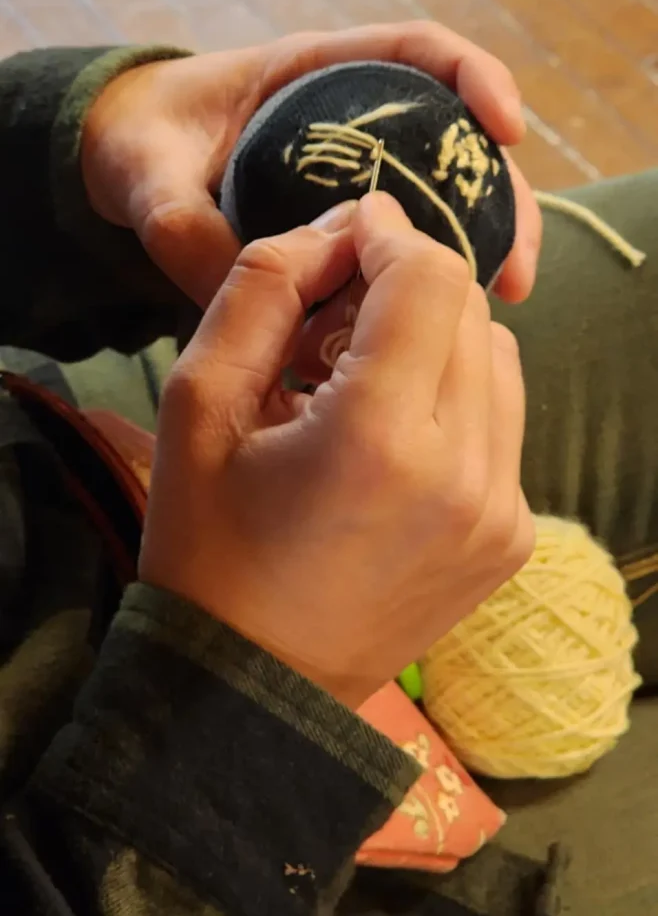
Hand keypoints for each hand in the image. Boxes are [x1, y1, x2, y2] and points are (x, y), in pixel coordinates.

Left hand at [82, 22, 540, 309]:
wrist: (130, 165)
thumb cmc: (142, 147)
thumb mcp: (147, 177)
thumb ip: (183, 227)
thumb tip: (250, 300)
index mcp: (312, 76)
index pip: (413, 53)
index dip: (473, 77)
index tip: (507, 129)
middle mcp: (350, 122)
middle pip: (453, 142)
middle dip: (501, 198)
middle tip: (517, 269)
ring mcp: (356, 174)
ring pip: (443, 199)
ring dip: (482, 247)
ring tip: (501, 303)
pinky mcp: (347, 223)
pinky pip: (404, 244)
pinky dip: (430, 281)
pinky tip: (444, 326)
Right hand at [139, 192, 534, 708]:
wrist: (254, 682)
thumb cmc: (208, 549)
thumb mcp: (197, 407)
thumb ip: (260, 290)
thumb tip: (335, 232)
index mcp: (377, 439)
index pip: (429, 277)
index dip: (388, 235)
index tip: (348, 234)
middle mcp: (462, 475)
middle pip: (468, 311)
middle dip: (404, 286)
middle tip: (335, 314)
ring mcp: (499, 512)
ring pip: (496, 359)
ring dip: (434, 338)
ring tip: (361, 375)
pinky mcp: (510, 538)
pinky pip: (501, 422)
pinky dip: (454, 397)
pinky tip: (393, 431)